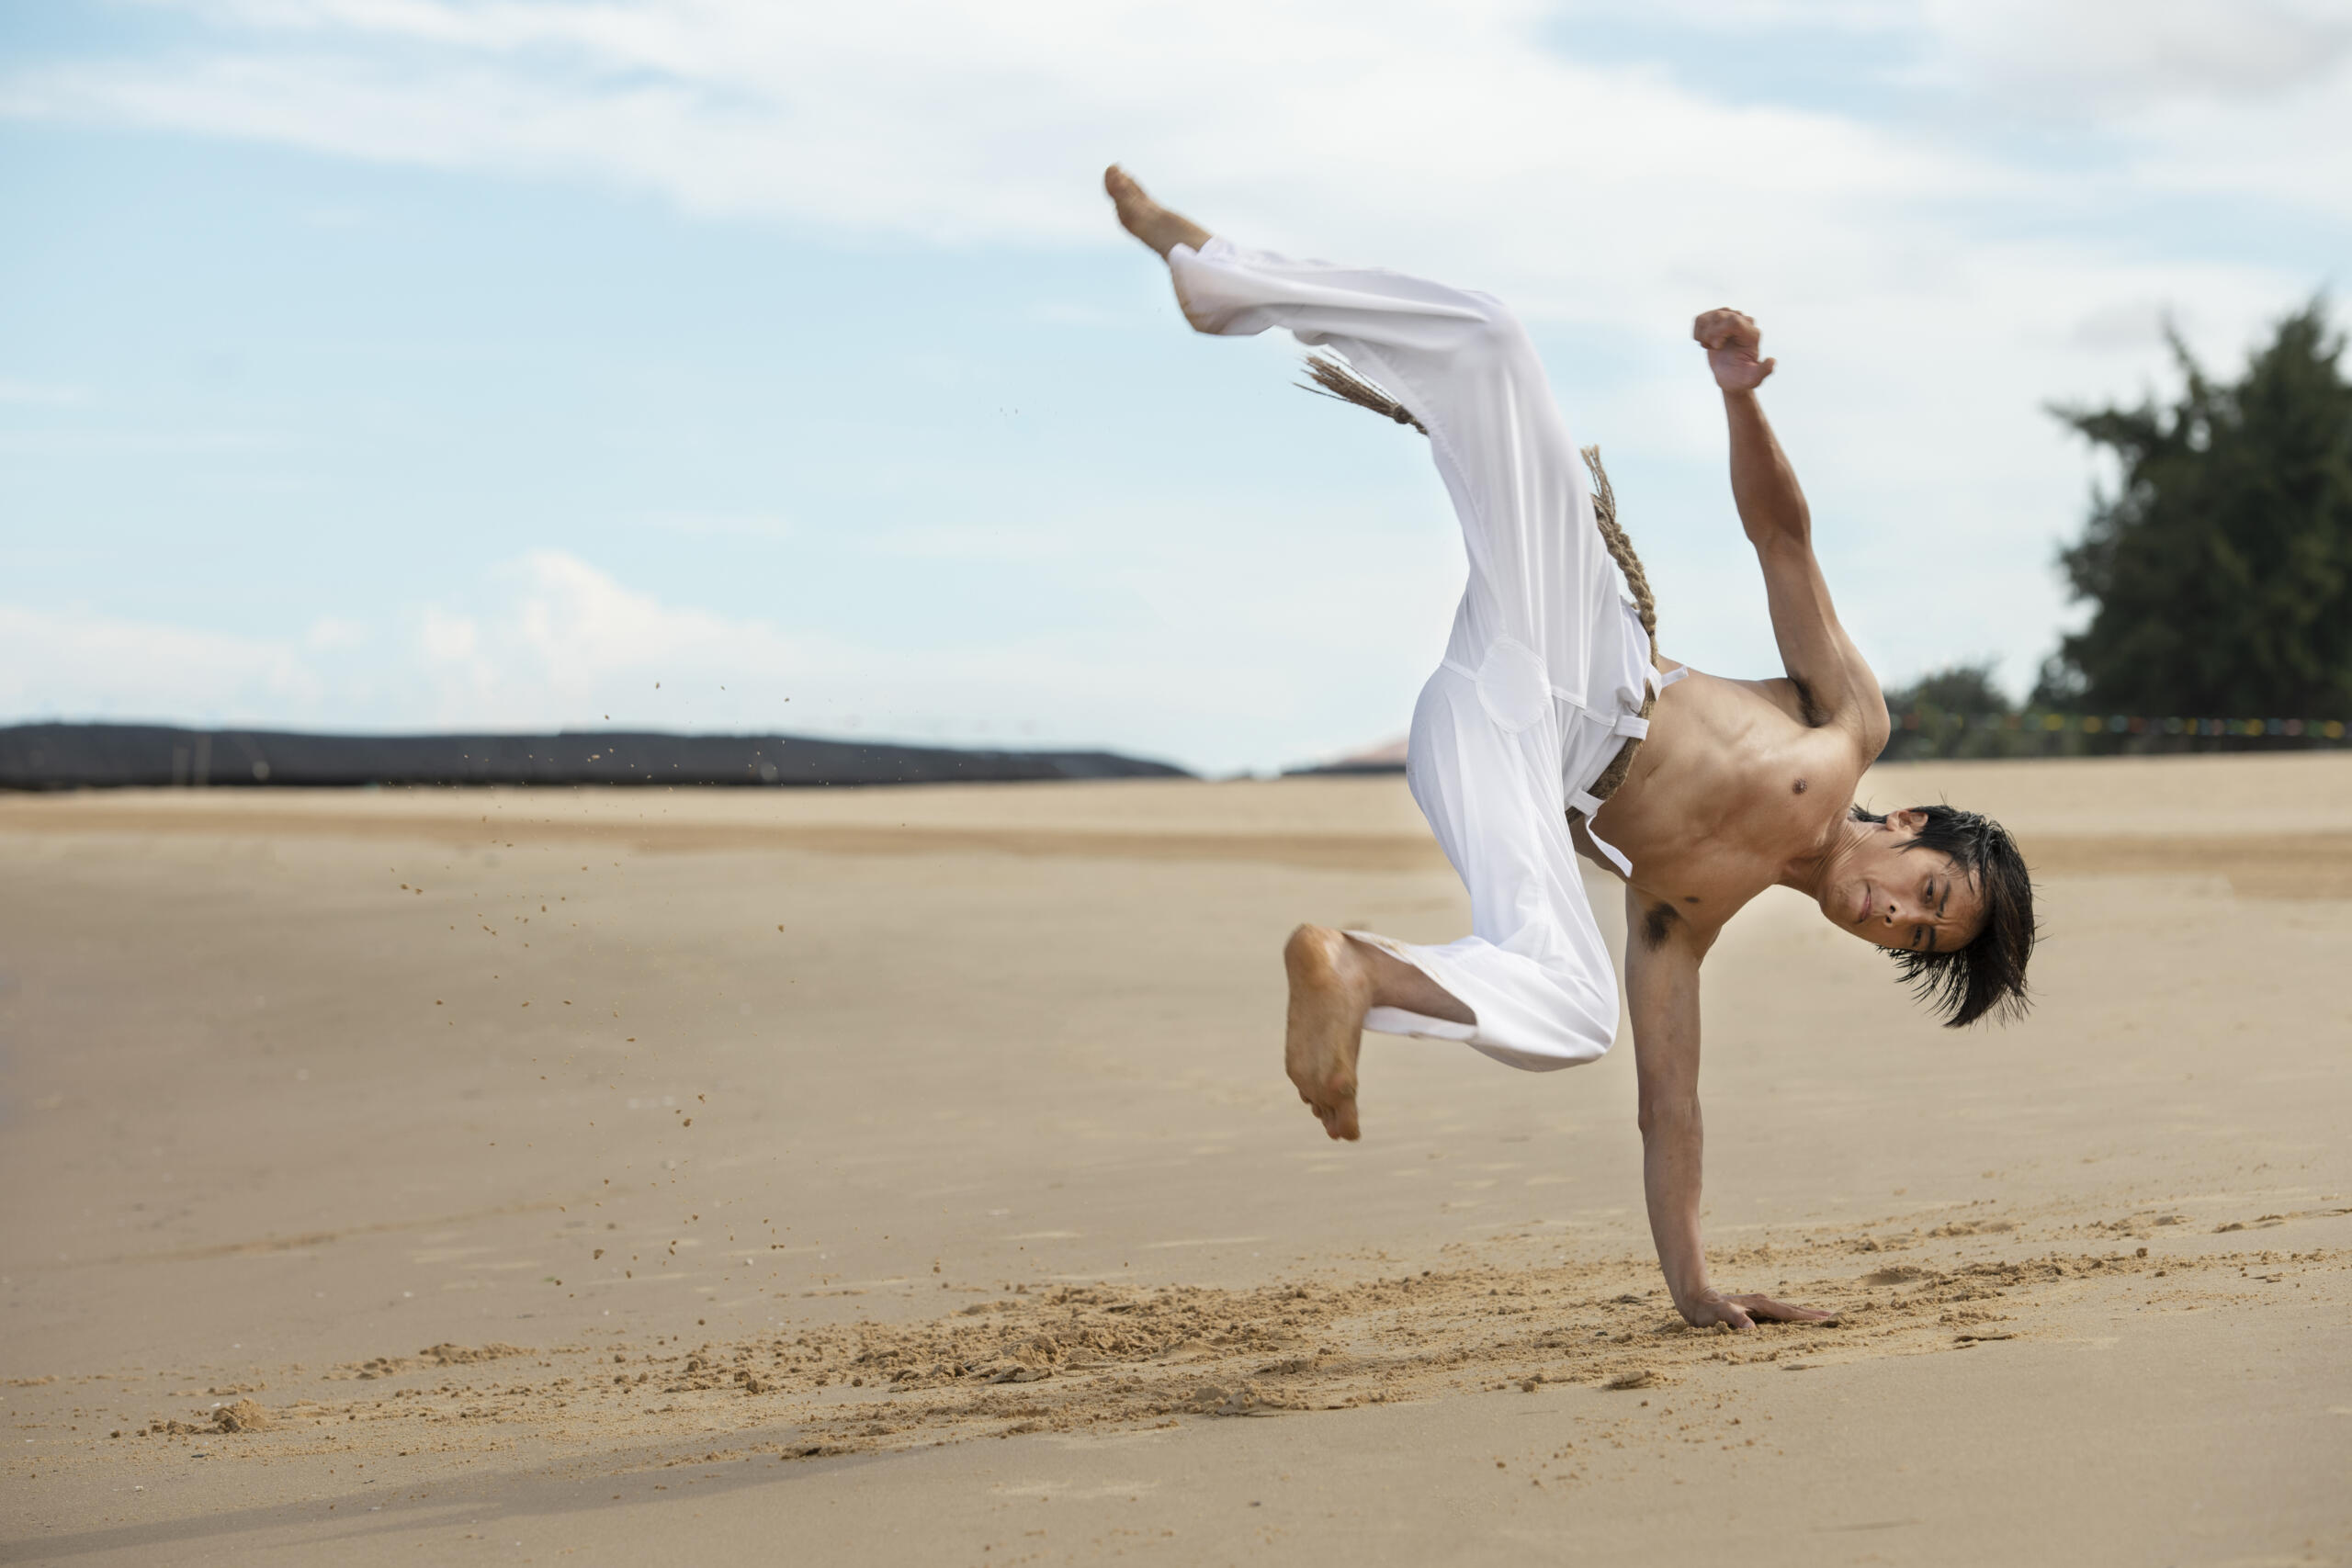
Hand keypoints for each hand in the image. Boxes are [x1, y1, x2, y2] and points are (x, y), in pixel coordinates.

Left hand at [1679, 1290, 1836, 1329]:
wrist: (1694, 1300)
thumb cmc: (1705, 1309)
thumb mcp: (1718, 1314)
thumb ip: (1733, 1318)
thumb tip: (1751, 1328)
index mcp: (1759, 1304)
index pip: (1787, 1312)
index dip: (1805, 1316)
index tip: (1825, 1318)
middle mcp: (1762, 1303)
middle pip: (1791, 1309)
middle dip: (1811, 1313)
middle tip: (1832, 1316)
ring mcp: (1759, 1306)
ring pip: (1786, 1310)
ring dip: (1803, 1314)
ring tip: (1820, 1317)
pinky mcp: (1754, 1310)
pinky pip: (1778, 1314)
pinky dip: (1791, 1317)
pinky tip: (1794, 1321)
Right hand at [1693, 308, 1774, 393]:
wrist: (1729, 377)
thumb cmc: (1741, 379)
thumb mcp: (1753, 379)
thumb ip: (1763, 371)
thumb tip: (1771, 361)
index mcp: (1752, 334)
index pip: (1734, 321)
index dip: (1719, 332)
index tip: (1717, 347)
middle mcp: (1744, 323)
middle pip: (1720, 315)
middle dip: (1710, 334)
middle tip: (1713, 348)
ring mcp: (1730, 320)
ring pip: (1710, 316)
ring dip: (1704, 333)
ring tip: (1710, 346)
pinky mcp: (1717, 322)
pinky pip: (1701, 319)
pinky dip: (1697, 332)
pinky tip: (1705, 343)